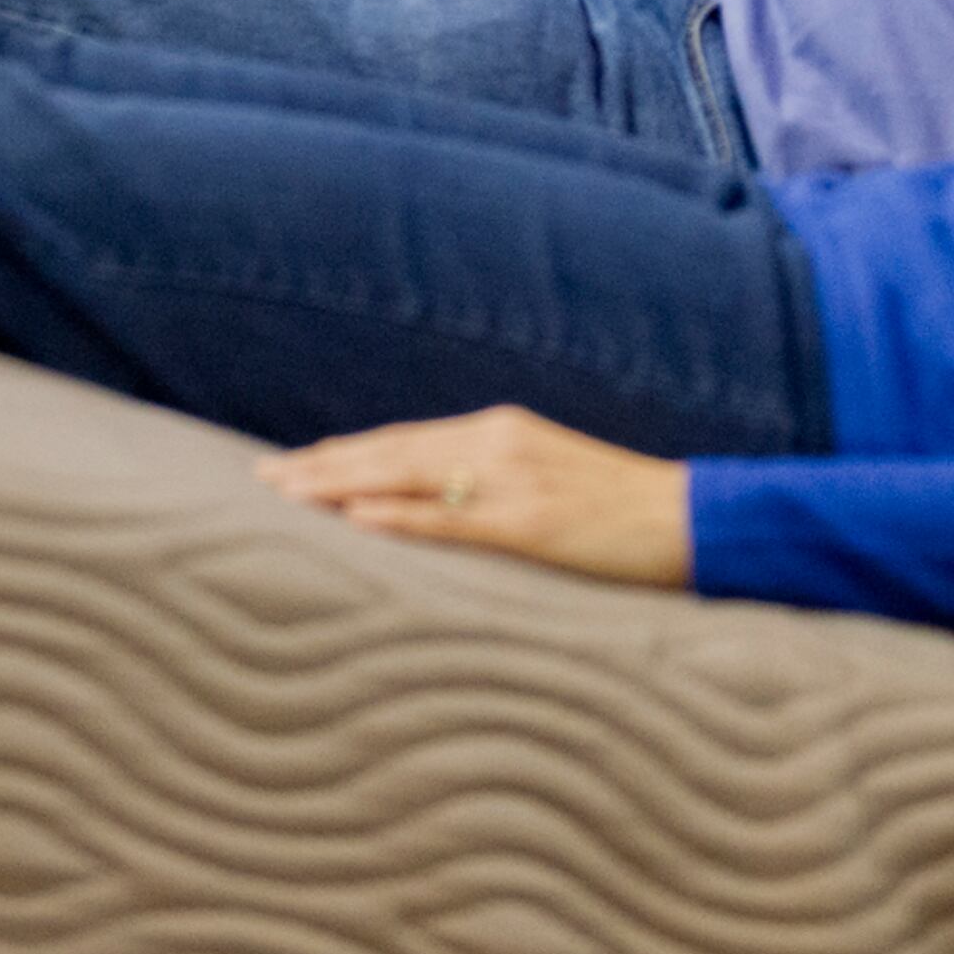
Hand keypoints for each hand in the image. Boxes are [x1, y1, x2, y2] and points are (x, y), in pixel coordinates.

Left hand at [256, 405, 691, 587]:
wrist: (693, 517)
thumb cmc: (621, 509)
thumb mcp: (549, 478)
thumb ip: (490, 483)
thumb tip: (431, 503)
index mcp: (500, 431)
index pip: (401, 441)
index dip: (342, 454)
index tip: (289, 466)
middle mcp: (498, 443)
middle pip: (390, 451)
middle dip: (322, 465)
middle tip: (261, 478)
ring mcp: (513, 481)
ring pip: (408, 476)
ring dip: (342, 483)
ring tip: (287, 492)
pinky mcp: (531, 523)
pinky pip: (453, 518)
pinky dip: (402, 515)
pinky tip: (359, 517)